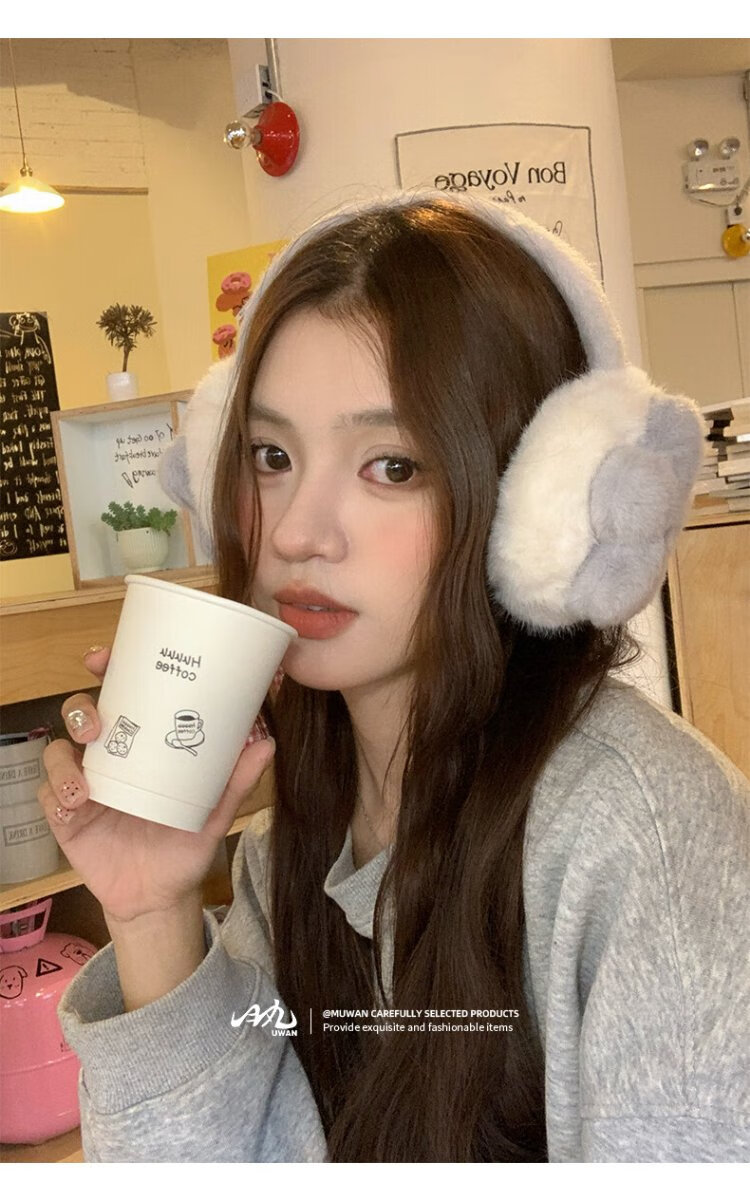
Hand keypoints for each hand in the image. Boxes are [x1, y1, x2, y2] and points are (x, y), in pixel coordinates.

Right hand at [37, 646, 275, 924]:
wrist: (162, 896)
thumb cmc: (184, 843)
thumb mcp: (214, 810)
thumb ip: (236, 779)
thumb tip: (267, 743)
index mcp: (140, 744)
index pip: (118, 696)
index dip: (107, 671)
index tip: (104, 658)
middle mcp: (108, 758)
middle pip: (81, 715)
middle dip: (81, 709)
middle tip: (96, 724)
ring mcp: (84, 786)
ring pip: (57, 752)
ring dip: (65, 758)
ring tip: (83, 782)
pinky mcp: (66, 819)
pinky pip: (49, 798)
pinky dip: (57, 795)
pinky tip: (76, 803)